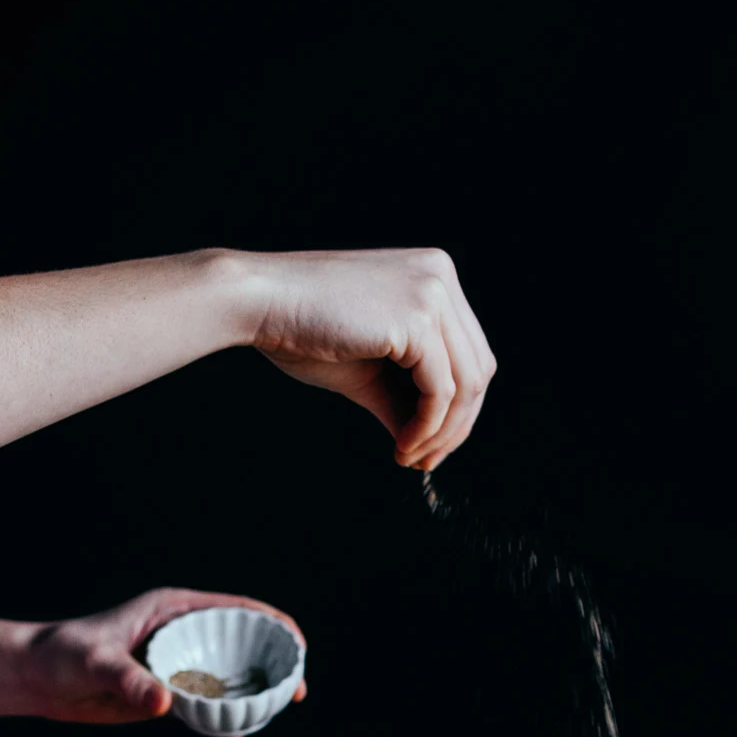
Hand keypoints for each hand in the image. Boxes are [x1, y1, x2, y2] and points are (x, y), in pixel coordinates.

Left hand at [17, 587, 306, 726]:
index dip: (273, 623)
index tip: (297, 644)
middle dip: (274, 663)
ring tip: (277, 712)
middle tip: (296, 692)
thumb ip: (131, 680)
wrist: (36, 678)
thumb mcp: (97, 663)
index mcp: (174, 610)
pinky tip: (237, 734)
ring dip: (253, 692)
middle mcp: (181, 633)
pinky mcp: (165, 691)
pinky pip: (206, 703)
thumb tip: (164, 703)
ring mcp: (176, 663)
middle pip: (241, 643)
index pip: (236, 609)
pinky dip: (225, 716)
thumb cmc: (62, 655)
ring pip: (227, 675)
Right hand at [235, 248, 496, 472]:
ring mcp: (432, 293)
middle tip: (424, 461)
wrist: (258, 303)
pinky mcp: (417, 318)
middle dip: (456, 426)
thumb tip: (425, 444)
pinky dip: (427, 427)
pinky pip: (441, 391)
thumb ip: (403, 399)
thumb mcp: (367, 371)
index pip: (469, 353)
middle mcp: (440, 276)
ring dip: (442, 433)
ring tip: (410, 456)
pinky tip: (402, 445)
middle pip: (478, 369)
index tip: (428, 447)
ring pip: (466, 384)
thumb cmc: (302, 330)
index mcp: (433, 276)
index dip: (457, 409)